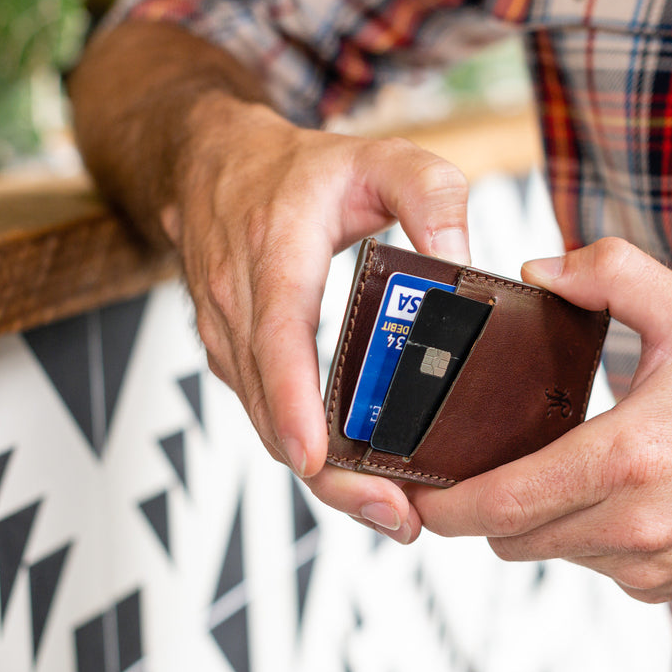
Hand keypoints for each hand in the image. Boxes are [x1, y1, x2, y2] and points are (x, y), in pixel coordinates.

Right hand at [165, 92, 470, 542]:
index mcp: (275, 250)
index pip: (278, 335)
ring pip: (265, 421)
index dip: (295, 402)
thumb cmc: (300, 167)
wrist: (210, 160)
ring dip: (324, 475)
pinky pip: (266, 412)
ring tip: (392, 513)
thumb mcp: (381, 157)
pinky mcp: (231, 356)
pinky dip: (308, 450)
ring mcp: (227, 333)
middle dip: (329, 472)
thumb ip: (433, 195)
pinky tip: (361, 478)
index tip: (316, 457)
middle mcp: (239, 300)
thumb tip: (462, 263)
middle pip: (273, 404)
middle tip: (393, 515)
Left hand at [410, 238, 671, 600]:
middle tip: (474, 465)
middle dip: (482, 507)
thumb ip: (608, 273)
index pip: (501, 504)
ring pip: (550, 552)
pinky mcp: (664, 589)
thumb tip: (538, 269)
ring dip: (537, 518)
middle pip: (510, 538)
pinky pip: (594, 564)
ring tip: (560, 465)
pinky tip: (615, 491)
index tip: (415, 491)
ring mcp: (649, 566)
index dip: (444, 505)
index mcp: (628, 458)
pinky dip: (584, 533)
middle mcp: (634, 525)